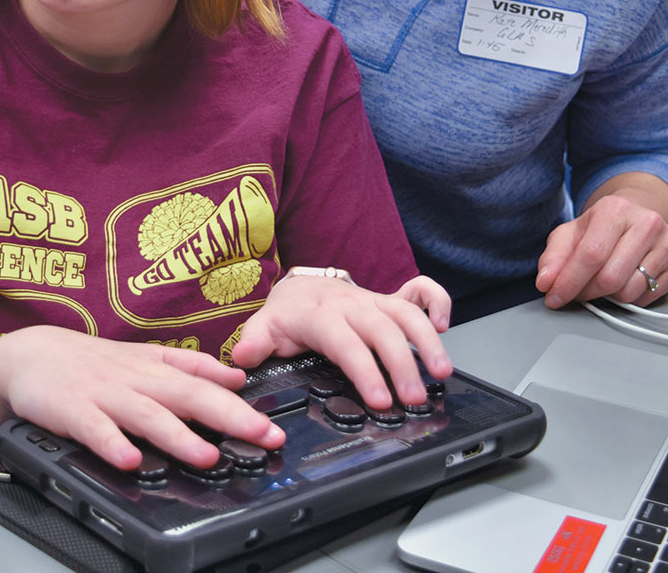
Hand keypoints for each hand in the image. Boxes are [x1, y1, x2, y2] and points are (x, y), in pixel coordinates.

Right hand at [0, 326, 284, 469]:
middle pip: (188, 395)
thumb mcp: (146, 357)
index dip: (241, 402)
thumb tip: (236, 376)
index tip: (273, 423)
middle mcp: (137, 379)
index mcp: (156, 367)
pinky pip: (94, 430)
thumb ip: (190, 365)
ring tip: (206, 456)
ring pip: (147, 415)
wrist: (31, 354)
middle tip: (262, 436)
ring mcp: (106, 394)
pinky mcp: (73, 411)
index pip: (206, 382)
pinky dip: (112, 444)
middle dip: (229, 417)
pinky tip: (129, 461)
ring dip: (178, 436)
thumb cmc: (93, 362)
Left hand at [231, 275, 451, 410]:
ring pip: (407, 313)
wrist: (300, 288)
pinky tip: (445, 325)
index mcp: (321, 315)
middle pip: (384, 330)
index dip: (366, 371)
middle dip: (403, 364)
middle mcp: (353, 305)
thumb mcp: (264, 328)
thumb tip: (243, 360)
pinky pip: (419, 290)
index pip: (347, 344)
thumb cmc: (287, 315)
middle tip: (414, 398)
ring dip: (428, 340)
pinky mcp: (389, 299)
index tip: (381, 400)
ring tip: (441, 372)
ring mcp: (374, 300)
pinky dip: (437, 301)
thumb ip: (254, 345)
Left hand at [536, 192, 667, 307]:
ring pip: (629, 292)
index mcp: (614, 210)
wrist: (634, 216)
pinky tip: (620, 281)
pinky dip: (627, 297)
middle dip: (586, 292)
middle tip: (576, 291)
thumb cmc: (601, 226)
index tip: (554, 297)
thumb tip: (545, 281)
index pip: (590, 255)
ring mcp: (665, 246)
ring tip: (599, 281)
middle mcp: (644, 225)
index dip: (569, 281)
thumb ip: (554, 256)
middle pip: (610, 277)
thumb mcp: (571, 232)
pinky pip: (646, 297)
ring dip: (607, 297)